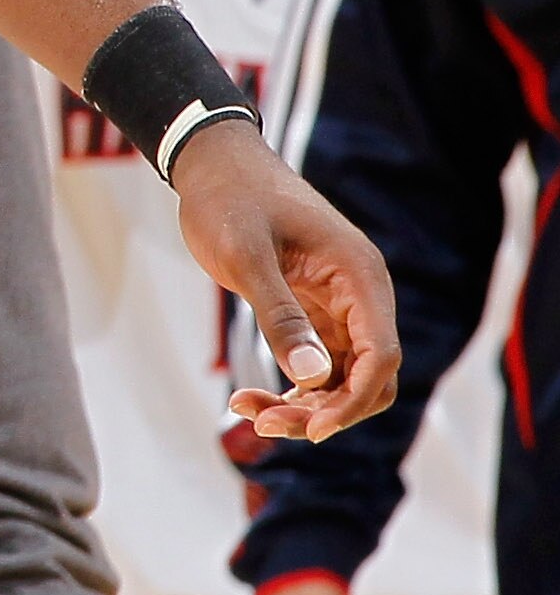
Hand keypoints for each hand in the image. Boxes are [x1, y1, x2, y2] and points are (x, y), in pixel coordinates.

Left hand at [175, 120, 400, 439]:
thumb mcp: (246, 257)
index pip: (381, 356)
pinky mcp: (314, 310)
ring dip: (303, 404)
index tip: (310, 430)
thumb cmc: (229, 200)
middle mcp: (360, 295)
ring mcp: (339, 305)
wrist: (213, 164)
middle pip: (366, 377)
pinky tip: (251, 397)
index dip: (352, 401)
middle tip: (262, 422)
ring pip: (341, 377)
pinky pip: (320, 364)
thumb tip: (313, 377)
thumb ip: (280, 315)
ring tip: (246, 409)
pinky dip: (293, 386)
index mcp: (360, 277)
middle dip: (324, 410)